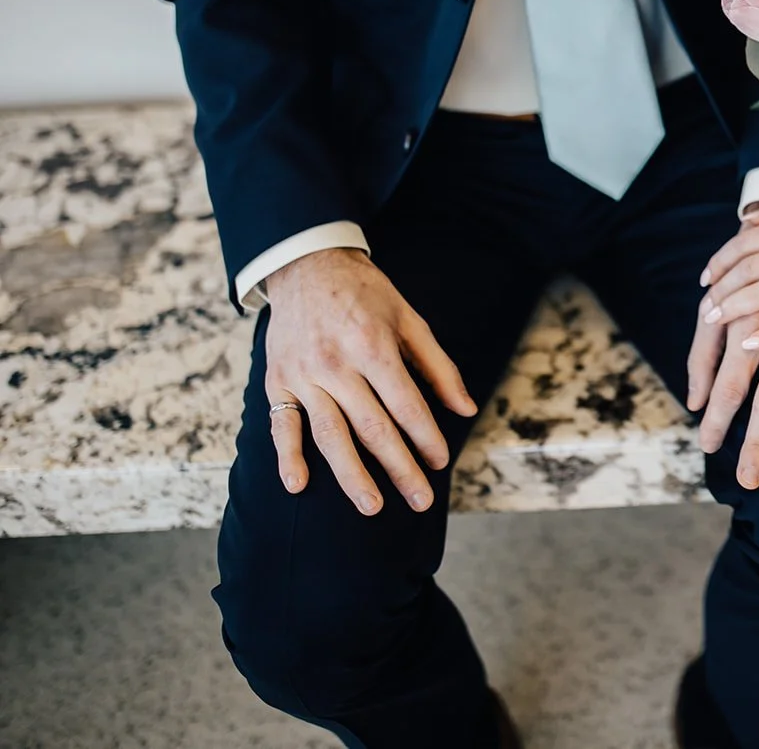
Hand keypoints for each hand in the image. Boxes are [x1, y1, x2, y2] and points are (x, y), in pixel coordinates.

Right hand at [263, 248, 473, 514]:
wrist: (307, 266)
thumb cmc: (367, 295)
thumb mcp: (410, 319)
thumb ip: (438, 366)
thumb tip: (466, 408)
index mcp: (373, 346)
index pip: (405, 404)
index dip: (425, 436)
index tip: (441, 462)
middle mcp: (336, 364)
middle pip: (371, 427)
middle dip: (399, 467)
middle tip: (421, 500)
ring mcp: (303, 375)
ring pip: (329, 434)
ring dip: (350, 474)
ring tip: (372, 506)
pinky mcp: (278, 381)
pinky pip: (281, 424)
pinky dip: (286, 456)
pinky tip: (298, 485)